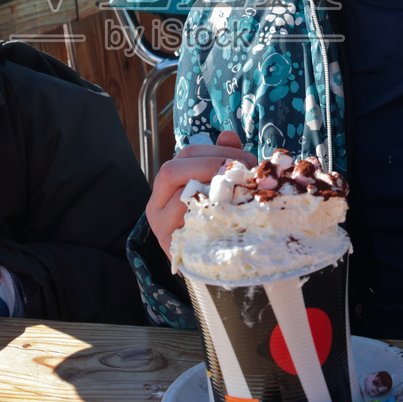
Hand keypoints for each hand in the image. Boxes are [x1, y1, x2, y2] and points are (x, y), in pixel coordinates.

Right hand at [147, 131, 256, 257]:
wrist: (216, 267)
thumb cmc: (217, 222)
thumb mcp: (218, 188)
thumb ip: (222, 160)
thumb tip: (228, 134)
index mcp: (168, 184)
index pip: (185, 154)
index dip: (216, 150)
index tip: (245, 158)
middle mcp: (157, 203)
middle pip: (172, 170)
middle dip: (211, 165)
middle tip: (243, 172)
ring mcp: (161, 226)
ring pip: (176, 196)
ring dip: (211, 188)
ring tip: (240, 189)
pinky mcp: (171, 246)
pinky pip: (186, 223)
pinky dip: (210, 214)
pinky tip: (233, 211)